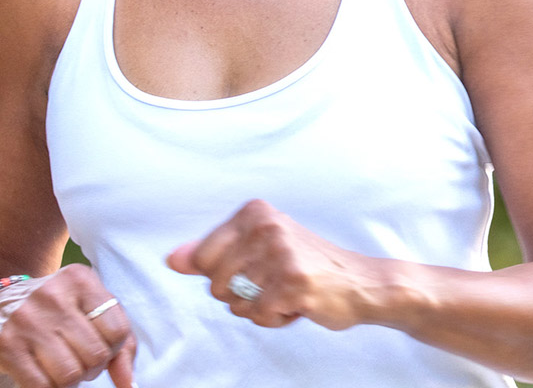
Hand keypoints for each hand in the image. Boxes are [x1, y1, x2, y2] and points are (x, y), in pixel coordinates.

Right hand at [0, 263, 135, 386]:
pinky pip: (41, 387)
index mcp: (80, 279)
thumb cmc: (59, 311)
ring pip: (70, 375)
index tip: (101, 345)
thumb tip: (129, 384)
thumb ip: (121, 342)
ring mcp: (28, 319)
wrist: (1, 305)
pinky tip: (45, 374)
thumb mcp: (91, 310)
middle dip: (92, 367)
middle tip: (80, 359)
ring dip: (71, 381)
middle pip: (96, 355)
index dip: (114, 349)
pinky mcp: (6, 345)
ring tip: (63, 366)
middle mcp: (54, 295)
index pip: (118, 331)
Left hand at [166, 199, 377, 330]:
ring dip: (259, 308)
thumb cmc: (304, 265)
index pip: (203, 256)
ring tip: (286, 291)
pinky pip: (259, 316)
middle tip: (273, 281)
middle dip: (241, 295)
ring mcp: (280, 253)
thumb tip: (172, 259)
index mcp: (254, 212)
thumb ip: (212, 253)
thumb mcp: (257, 248)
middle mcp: (265, 226)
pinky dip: (275, 318)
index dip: (223, 275)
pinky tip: (297, 302)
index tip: (254, 267)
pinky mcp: (293, 282)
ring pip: (237, 303)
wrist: (360, 282)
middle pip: (216, 284)